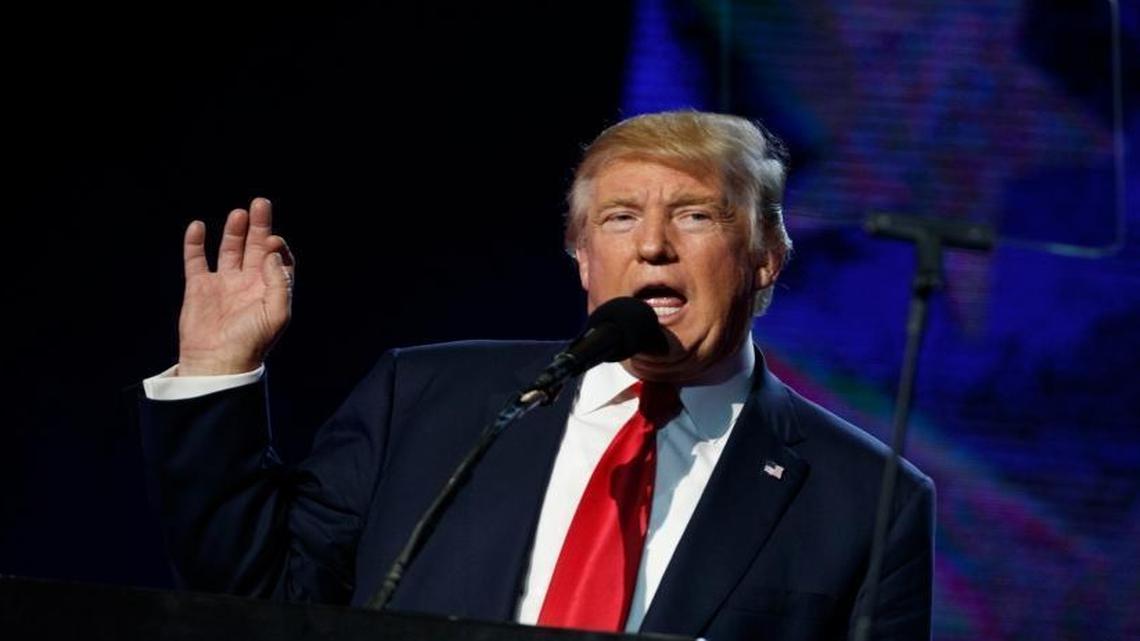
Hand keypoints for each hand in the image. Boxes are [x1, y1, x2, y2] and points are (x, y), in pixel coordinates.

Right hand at [177, 198, 294, 375]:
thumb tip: (271, 253)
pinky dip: (195, 243)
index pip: (278, 260)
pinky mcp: (199, 287)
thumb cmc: (251, 342)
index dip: (277, 247)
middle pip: (255, 247)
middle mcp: (248, 284)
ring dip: (234, 231)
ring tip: (239, 213)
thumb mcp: (276, 314)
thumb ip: (279, 282)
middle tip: (260, 203)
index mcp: (269, 290)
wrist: (217, 362)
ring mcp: (223, 284)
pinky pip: (196, 260)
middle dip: (259, 226)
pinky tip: (198, 226)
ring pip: (230, 250)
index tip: (272, 240)